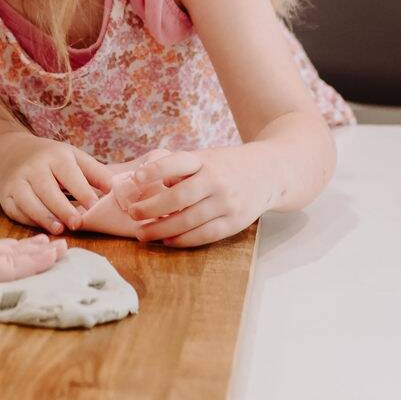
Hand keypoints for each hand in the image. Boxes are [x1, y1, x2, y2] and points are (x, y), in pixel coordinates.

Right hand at [0, 138, 117, 234]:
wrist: (13, 154)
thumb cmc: (52, 160)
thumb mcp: (74, 158)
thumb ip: (96, 173)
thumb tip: (116, 190)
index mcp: (55, 156)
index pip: (69, 173)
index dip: (82, 190)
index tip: (94, 206)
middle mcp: (33, 167)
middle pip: (47, 189)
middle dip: (62, 208)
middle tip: (78, 223)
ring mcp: (17, 181)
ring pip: (29, 201)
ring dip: (44, 217)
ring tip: (60, 229)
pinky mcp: (5, 196)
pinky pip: (16, 211)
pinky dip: (29, 221)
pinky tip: (43, 228)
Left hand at [124, 146, 272, 246]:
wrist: (267, 173)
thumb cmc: (224, 166)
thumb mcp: (204, 158)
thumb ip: (178, 169)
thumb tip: (142, 184)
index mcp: (205, 161)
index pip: (177, 162)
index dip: (155, 170)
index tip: (136, 178)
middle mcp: (217, 180)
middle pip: (180, 197)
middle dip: (152, 208)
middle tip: (133, 214)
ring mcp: (228, 202)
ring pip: (190, 220)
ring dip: (162, 230)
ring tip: (142, 234)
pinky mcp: (235, 222)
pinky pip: (205, 235)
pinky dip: (184, 240)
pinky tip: (167, 241)